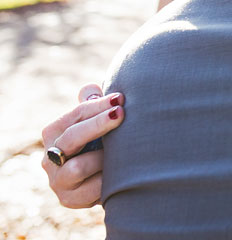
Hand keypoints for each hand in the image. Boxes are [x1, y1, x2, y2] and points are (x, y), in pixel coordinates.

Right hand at [41, 84, 124, 207]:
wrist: (104, 179)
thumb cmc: (101, 141)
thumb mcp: (96, 121)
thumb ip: (92, 104)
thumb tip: (91, 89)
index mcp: (54, 133)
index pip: (74, 115)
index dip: (97, 105)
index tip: (120, 98)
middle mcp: (49, 157)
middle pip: (71, 138)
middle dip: (98, 124)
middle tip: (121, 113)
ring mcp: (58, 180)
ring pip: (77, 167)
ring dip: (102, 157)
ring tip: (124, 150)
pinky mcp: (69, 199)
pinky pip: (90, 190)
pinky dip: (107, 179)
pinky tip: (123, 171)